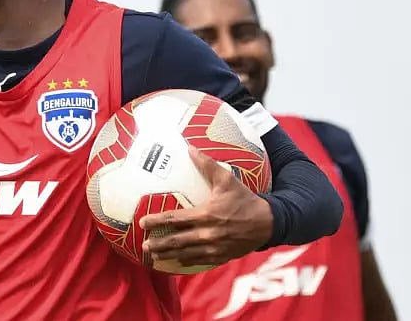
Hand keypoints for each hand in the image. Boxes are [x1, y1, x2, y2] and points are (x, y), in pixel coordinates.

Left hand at [140, 147, 272, 268]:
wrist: (267, 222)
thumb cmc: (244, 200)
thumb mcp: (227, 180)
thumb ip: (207, 165)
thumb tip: (190, 148)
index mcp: (206, 215)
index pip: (175, 219)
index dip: (157, 221)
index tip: (143, 223)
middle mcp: (207, 234)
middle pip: (177, 241)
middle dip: (158, 244)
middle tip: (143, 246)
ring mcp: (214, 248)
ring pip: (186, 254)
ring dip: (168, 256)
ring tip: (153, 257)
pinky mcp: (221, 256)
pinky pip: (199, 262)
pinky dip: (186, 263)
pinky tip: (176, 263)